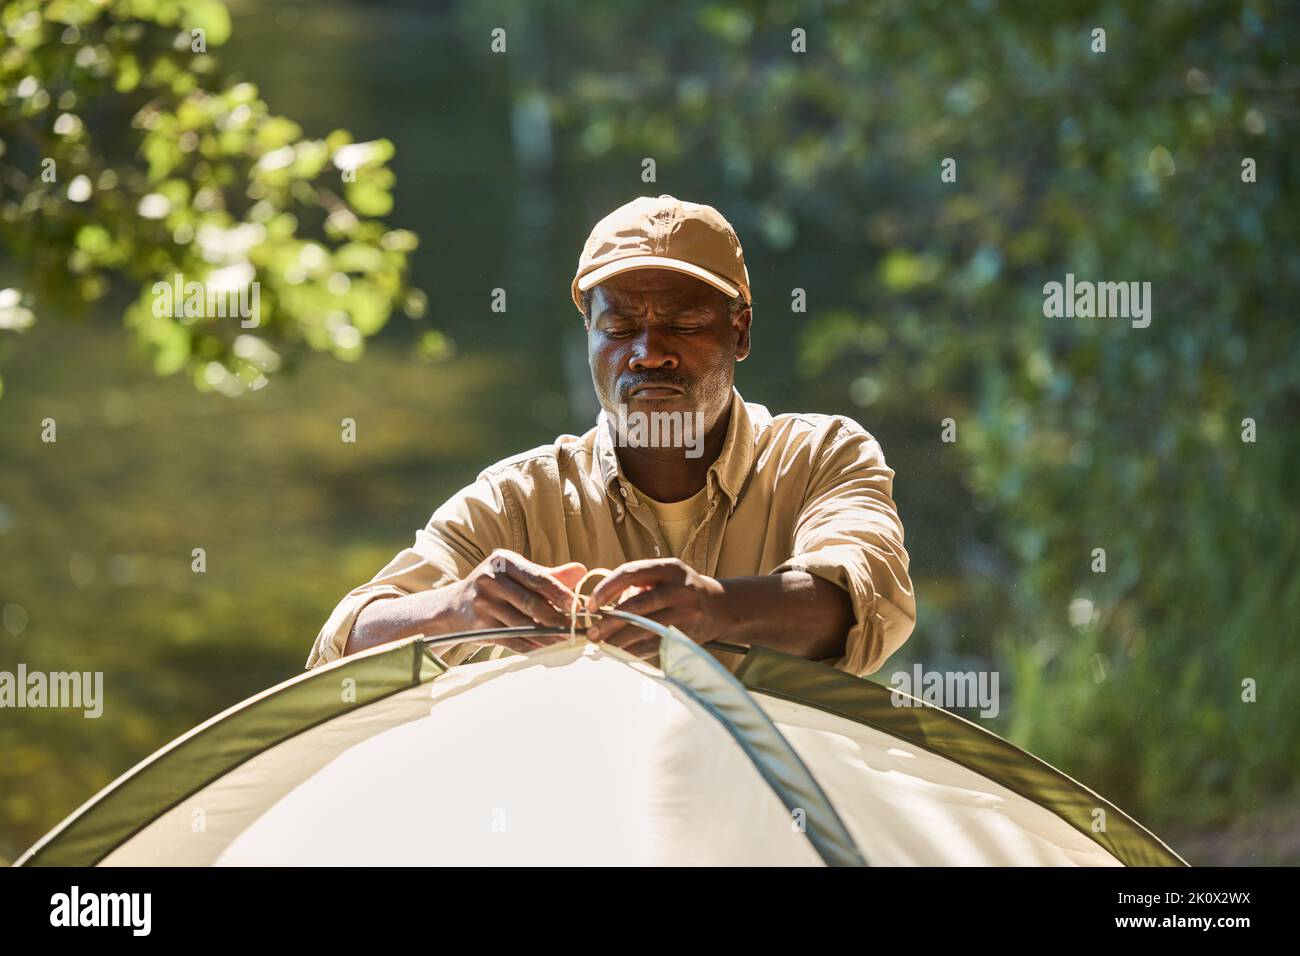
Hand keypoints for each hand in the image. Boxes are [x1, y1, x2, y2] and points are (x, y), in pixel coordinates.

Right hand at [453, 549, 587, 653]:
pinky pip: (511, 640)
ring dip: (546, 636)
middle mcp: (490, 580)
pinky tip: (544, 648)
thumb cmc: (497, 586)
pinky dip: (530, 646)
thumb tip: (582, 571)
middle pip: (530, 602)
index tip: (577, 606)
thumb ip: (550, 574)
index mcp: (504, 562)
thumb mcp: (519, 573)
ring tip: (564, 640)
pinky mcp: (480, 627)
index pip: (537, 578)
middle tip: (574, 627)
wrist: (455, 606)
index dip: (559, 593)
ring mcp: (483, 604)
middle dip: (555, 618)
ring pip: (522, 624)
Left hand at [584, 558, 726, 659]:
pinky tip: (621, 653)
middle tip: (591, 632)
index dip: (606, 589)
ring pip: (645, 629)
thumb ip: (638, 583)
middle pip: (637, 606)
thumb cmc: (682, 590)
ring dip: (619, 639)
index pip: (630, 573)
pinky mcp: (688, 635)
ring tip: (602, 644)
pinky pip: (656, 645)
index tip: (590, 605)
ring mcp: (686, 613)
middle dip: (609, 621)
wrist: (721, 607)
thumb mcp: (665, 576)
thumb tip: (600, 605)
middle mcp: (680, 588)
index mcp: (669, 568)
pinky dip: (635, 651)